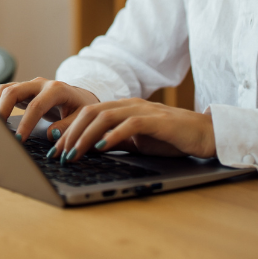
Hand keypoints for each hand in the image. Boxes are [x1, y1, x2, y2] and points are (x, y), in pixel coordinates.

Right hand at [0, 78, 99, 142]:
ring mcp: (29, 86)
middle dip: (2, 110)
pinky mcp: (22, 91)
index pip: (36, 106)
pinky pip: (5, 93)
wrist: (80, 97)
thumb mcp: (81, 118)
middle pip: (13, 91)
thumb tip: (51, 135)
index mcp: (57, 90)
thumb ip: (68, 127)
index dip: (26, 123)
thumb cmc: (81, 108)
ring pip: (5, 90)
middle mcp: (40, 84)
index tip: (18, 140)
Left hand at [50, 98, 215, 161]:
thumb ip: (114, 142)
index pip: (87, 114)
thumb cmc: (170, 139)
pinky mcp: (158, 120)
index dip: (68, 129)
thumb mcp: (136, 142)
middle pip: (90, 113)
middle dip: (70, 133)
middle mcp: (129, 105)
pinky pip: (131, 124)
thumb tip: (87, 151)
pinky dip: (114, 134)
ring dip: (85, 136)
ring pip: (105, 117)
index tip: (53, 148)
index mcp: (122, 108)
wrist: (204, 134)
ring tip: (73, 153)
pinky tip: (102, 146)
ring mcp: (143, 110)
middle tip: (57, 153)